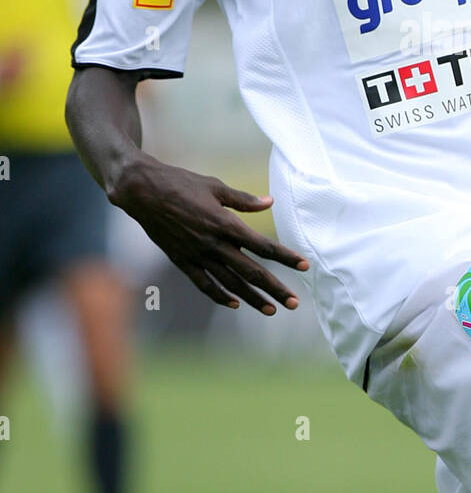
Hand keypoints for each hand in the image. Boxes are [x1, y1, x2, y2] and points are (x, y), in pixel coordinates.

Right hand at [110, 155, 308, 313]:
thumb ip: (244, 200)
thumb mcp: (215, 186)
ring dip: (251, 298)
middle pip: (251, 272)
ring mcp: (196, 255)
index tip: (305, 265)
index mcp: (225, 223)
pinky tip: (234, 303)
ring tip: (270, 309)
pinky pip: (203, 284)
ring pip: (229, 283)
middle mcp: (213, 243)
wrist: (143, 192)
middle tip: (293, 302)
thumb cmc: (181, 183)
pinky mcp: (181, 260)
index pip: (262, 246)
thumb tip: (270, 203)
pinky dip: (219, 295)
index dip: (285, 257)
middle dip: (274, 288)